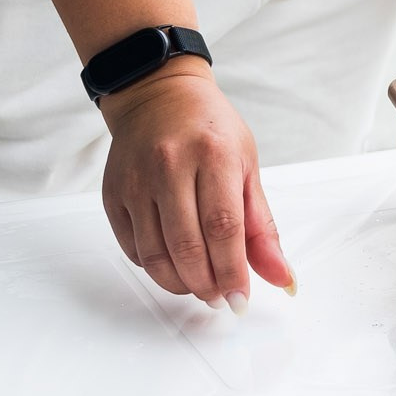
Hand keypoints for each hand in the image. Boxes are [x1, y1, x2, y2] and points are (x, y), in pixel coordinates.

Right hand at [100, 58, 293, 307]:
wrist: (157, 95)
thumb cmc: (208, 129)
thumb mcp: (247, 166)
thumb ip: (262, 227)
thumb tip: (282, 278)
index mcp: (213, 154)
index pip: (223, 227)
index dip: (232, 272)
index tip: (241, 299)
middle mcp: (169, 164)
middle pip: (187, 247)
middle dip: (207, 285)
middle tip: (220, 298)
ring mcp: (136, 180)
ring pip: (154, 255)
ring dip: (180, 284)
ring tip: (198, 285)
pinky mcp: (112, 193)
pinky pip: (132, 248)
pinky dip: (154, 268)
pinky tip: (172, 264)